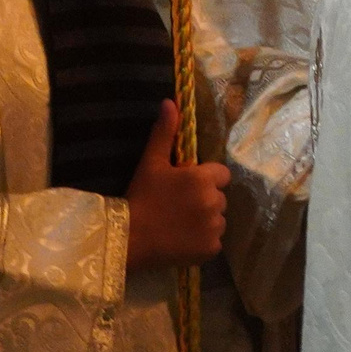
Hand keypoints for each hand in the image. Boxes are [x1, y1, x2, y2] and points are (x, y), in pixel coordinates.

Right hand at [126, 100, 230, 270]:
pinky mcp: (211, 249)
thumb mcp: (151, 162)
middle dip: (205, 200)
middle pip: (219, 198)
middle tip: (178, 206)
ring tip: (179, 224)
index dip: (206, 179)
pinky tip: (182, 239)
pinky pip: (214, 242)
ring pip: (218, 220)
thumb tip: (170, 102)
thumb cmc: (140, 197)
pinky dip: (202, 242)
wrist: (128, 238)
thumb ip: (164, 132)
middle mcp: (214, 202)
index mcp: (203, 178)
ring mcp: (214, 227)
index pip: (222, 174)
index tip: (187, 185)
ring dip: (205, 221)